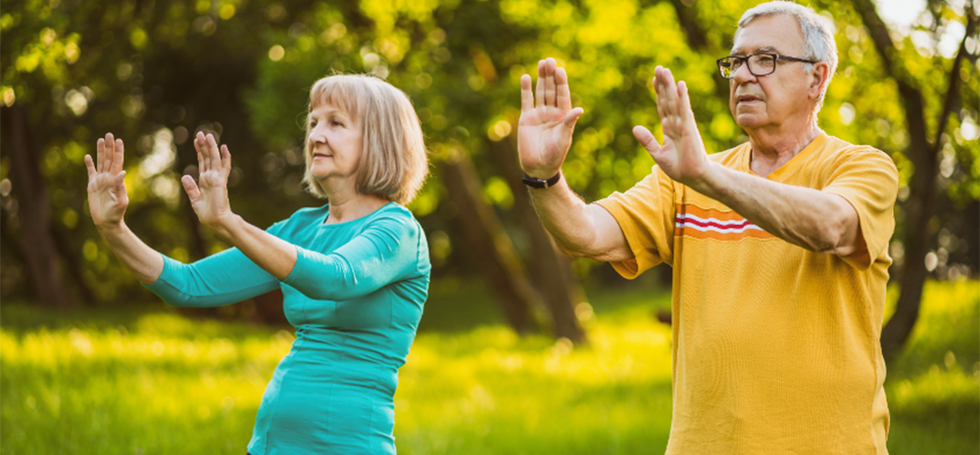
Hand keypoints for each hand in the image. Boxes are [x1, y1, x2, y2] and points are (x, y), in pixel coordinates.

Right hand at [85, 133, 128, 229]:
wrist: (107, 221)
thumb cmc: (116, 213)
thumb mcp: (121, 201)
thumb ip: (120, 187)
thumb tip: (122, 172)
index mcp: (116, 179)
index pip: (118, 162)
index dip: (119, 151)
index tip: (119, 140)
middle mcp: (109, 177)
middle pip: (109, 158)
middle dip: (110, 147)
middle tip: (109, 134)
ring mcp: (100, 180)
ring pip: (101, 162)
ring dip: (100, 151)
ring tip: (100, 139)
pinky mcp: (92, 185)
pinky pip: (90, 172)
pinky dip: (89, 164)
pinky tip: (88, 156)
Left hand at [181, 132, 235, 232]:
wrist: (215, 222)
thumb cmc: (207, 214)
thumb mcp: (194, 199)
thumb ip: (191, 187)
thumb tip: (185, 176)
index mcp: (204, 181)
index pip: (202, 162)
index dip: (199, 151)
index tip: (196, 140)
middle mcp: (211, 177)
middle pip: (208, 158)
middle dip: (204, 145)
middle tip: (201, 133)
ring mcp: (217, 178)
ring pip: (214, 159)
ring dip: (211, 147)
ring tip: (208, 135)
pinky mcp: (221, 181)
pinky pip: (224, 167)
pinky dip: (225, 157)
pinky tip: (224, 147)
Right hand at [518, 58, 584, 178]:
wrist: (538, 167)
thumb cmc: (555, 155)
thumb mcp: (564, 138)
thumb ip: (569, 122)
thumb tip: (579, 109)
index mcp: (563, 116)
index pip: (563, 95)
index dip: (561, 82)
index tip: (560, 70)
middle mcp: (552, 112)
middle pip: (551, 89)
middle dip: (551, 75)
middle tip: (550, 60)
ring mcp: (539, 114)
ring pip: (540, 92)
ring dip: (541, 78)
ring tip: (542, 63)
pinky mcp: (526, 118)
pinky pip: (526, 101)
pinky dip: (526, 89)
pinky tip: (526, 77)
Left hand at [633, 66, 712, 187]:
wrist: (694, 177)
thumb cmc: (679, 167)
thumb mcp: (657, 154)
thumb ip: (647, 141)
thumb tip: (635, 128)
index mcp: (669, 128)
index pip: (662, 106)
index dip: (658, 92)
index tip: (653, 79)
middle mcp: (676, 122)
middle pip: (667, 99)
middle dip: (663, 84)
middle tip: (659, 68)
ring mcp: (683, 123)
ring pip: (674, 100)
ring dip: (670, 85)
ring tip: (665, 71)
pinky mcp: (690, 127)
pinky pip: (685, 109)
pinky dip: (682, 97)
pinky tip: (680, 84)